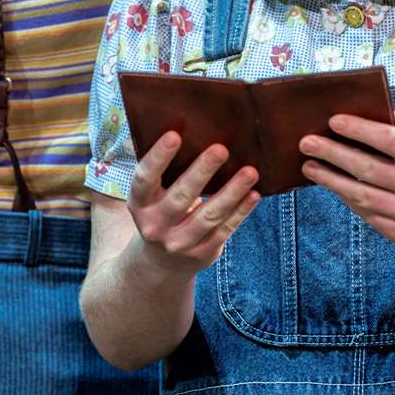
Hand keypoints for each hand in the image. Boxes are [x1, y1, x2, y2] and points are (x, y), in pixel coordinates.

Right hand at [127, 132, 259, 277]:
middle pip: (180, 197)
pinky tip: (254, 194)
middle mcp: (156, 226)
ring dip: (231, 192)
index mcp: (140, 204)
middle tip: (221, 149)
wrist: (162, 263)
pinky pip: (225, 229)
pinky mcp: (203, 253)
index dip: (158, 158)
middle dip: (202, 172)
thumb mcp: (152, 198)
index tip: (174, 135)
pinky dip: (241, 211)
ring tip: (250, 171)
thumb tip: (194, 131)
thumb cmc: (162, 212)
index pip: (145, 179)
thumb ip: (166, 174)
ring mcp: (179, 243)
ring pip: (209, 216)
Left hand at [299, 111, 394, 249]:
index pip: (390, 140)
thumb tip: (374, 109)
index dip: (360, 130)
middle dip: (333, 153)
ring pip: (362, 195)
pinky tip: (330, 185)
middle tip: (307, 143)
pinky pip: (365, 214)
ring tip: (309, 166)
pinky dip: (345, 198)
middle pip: (369, 168)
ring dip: (330, 180)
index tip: (333, 121)